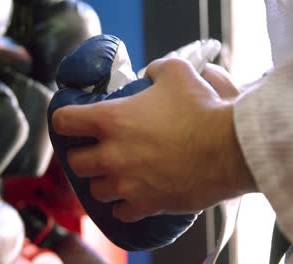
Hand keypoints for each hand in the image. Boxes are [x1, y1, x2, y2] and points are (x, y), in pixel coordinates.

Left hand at [52, 58, 255, 221]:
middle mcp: (112, 154)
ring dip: (102, 182)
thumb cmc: (202, 108)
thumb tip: (150, 74)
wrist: (229, 148)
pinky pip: (122, 212)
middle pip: (75, 162)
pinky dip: (124, 205)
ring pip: (96, 190)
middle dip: (83, 156)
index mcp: (112, 119)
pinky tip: (132, 198)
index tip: (71, 122)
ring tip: (115, 175)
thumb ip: (156, 69)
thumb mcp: (177, 72)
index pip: (64, 121)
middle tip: (96, 151)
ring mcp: (128, 183)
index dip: (64, 119)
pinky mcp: (147, 203)